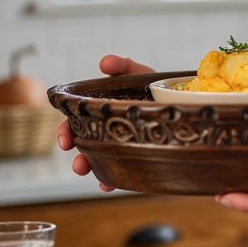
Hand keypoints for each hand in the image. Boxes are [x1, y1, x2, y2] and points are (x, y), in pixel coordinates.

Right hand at [56, 54, 154, 189]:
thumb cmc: (152, 86)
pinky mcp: (133, 158)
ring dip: (89, 168)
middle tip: (78, 163)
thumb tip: (104, 62)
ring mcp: (118, 145)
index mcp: (99, 110)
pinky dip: (109, 181)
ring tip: (89, 171)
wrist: (182, 100)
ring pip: (96, 161)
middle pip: (82, 144)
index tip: (65, 140)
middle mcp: (105, 129)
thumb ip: (122, 65)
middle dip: (76, 155)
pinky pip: (118, 174)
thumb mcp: (138, 73)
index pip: (74, 122)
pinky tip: (107, 184)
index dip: (65, 130)